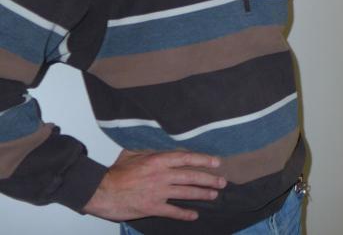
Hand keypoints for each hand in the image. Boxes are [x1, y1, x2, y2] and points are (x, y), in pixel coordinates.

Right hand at [83, 149, 226, 221]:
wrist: (100, 191)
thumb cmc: (115, 173)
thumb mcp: (132, 154)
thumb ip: (150, 152)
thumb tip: (163, 149)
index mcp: (158, 160)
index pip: (186, 158)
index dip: (203, 160)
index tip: (216, 162)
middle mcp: (161, 175)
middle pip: (191, 176)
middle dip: (209, 179)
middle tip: (222, 181)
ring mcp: (158, 192)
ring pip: (186, 192)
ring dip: (202, 194)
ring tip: (214, 195)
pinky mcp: (151, 207)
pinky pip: (172, 211)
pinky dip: (184, 213)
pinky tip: (194, 215)